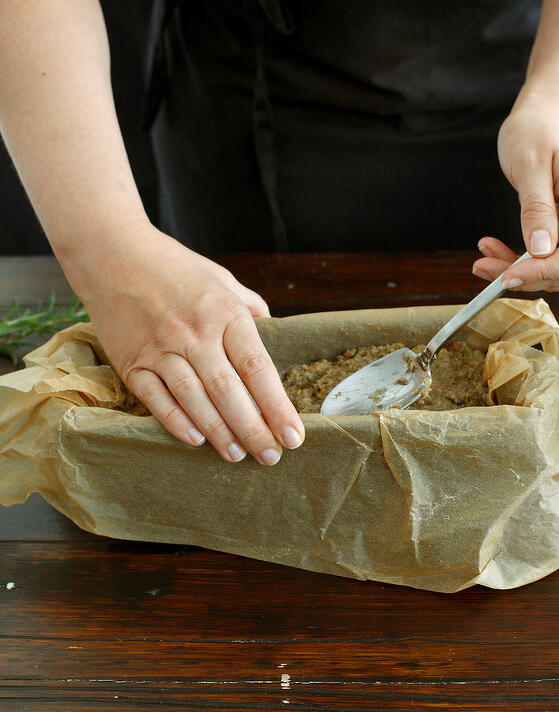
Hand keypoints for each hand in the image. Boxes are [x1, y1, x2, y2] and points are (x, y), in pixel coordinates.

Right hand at [79, 226, 304, 464]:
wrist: (112, 255)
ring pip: (195, 400)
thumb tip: (274, 329)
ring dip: (219, 433)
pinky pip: (156, 400)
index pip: (258, 369)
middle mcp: (195, 334)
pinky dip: (176, 422)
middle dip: (254, 430)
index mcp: (225, 314)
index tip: (293, 434)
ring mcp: (161, 349)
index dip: (277, 406)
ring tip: (237, 456)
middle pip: (229, 392)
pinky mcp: (132, 362)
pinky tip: (195, 440)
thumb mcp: (222, 279)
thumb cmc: (175, 268)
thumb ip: (249, 307)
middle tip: (271, 457)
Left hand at [472, 93, 558, 291]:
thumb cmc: (539, 131)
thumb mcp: (531, 165)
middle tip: (483, 266)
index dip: (543, 271)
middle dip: (524, 274)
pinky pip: (542, 256)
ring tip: (483, 256)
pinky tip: (492, 248)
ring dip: (517, 270)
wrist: (546, 118)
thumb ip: (536, 208)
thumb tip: (541, 248)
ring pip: (551, 268)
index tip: (508, 276)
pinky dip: (517, 260)